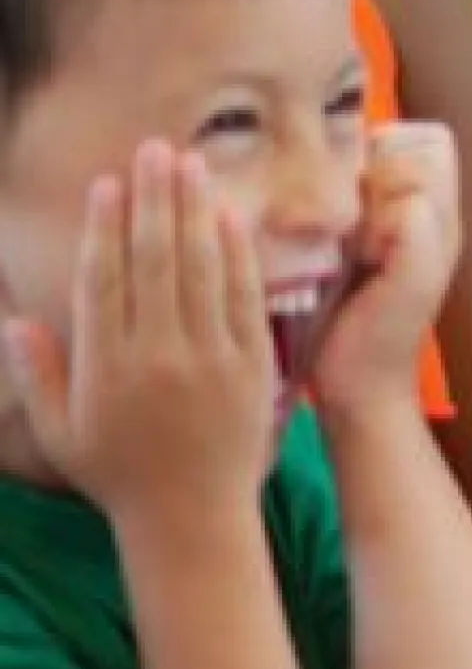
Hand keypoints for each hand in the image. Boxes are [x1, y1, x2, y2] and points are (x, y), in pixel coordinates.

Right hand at [2, 144, 280, 519]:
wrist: (192, 518)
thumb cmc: (117, 473)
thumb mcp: (57, 431)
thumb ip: (34, 374)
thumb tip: (12, 320)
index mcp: (105, 367)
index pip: (104, 280)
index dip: (104, 228)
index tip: (107, 183)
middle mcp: (157, 355)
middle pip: (155, 261)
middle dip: (154, 199)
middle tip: (155, 150)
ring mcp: (209, 357)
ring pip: (200, 270)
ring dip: (194, 212)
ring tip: (191, 164)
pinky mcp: (252, 365)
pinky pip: (243, 299)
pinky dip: (237, 256)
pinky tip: (229, 218)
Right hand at [309, 123, 458, 417]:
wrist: (354, 389)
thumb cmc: (382, 343)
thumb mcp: (408, 290)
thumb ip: (415, 240)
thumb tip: (405, 197)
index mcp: (435, 220)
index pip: (429, 150)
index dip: (396, 146)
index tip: (359, 167)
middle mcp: (410, 216)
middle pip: (390, 154)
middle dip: (357, 152)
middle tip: (320, 173)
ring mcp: (375, 230)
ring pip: (356, 175)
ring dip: (330, 175)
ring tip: (300, 187)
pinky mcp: (341, 245)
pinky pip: (330, 202)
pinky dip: (312, 199)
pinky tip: (291, 210)